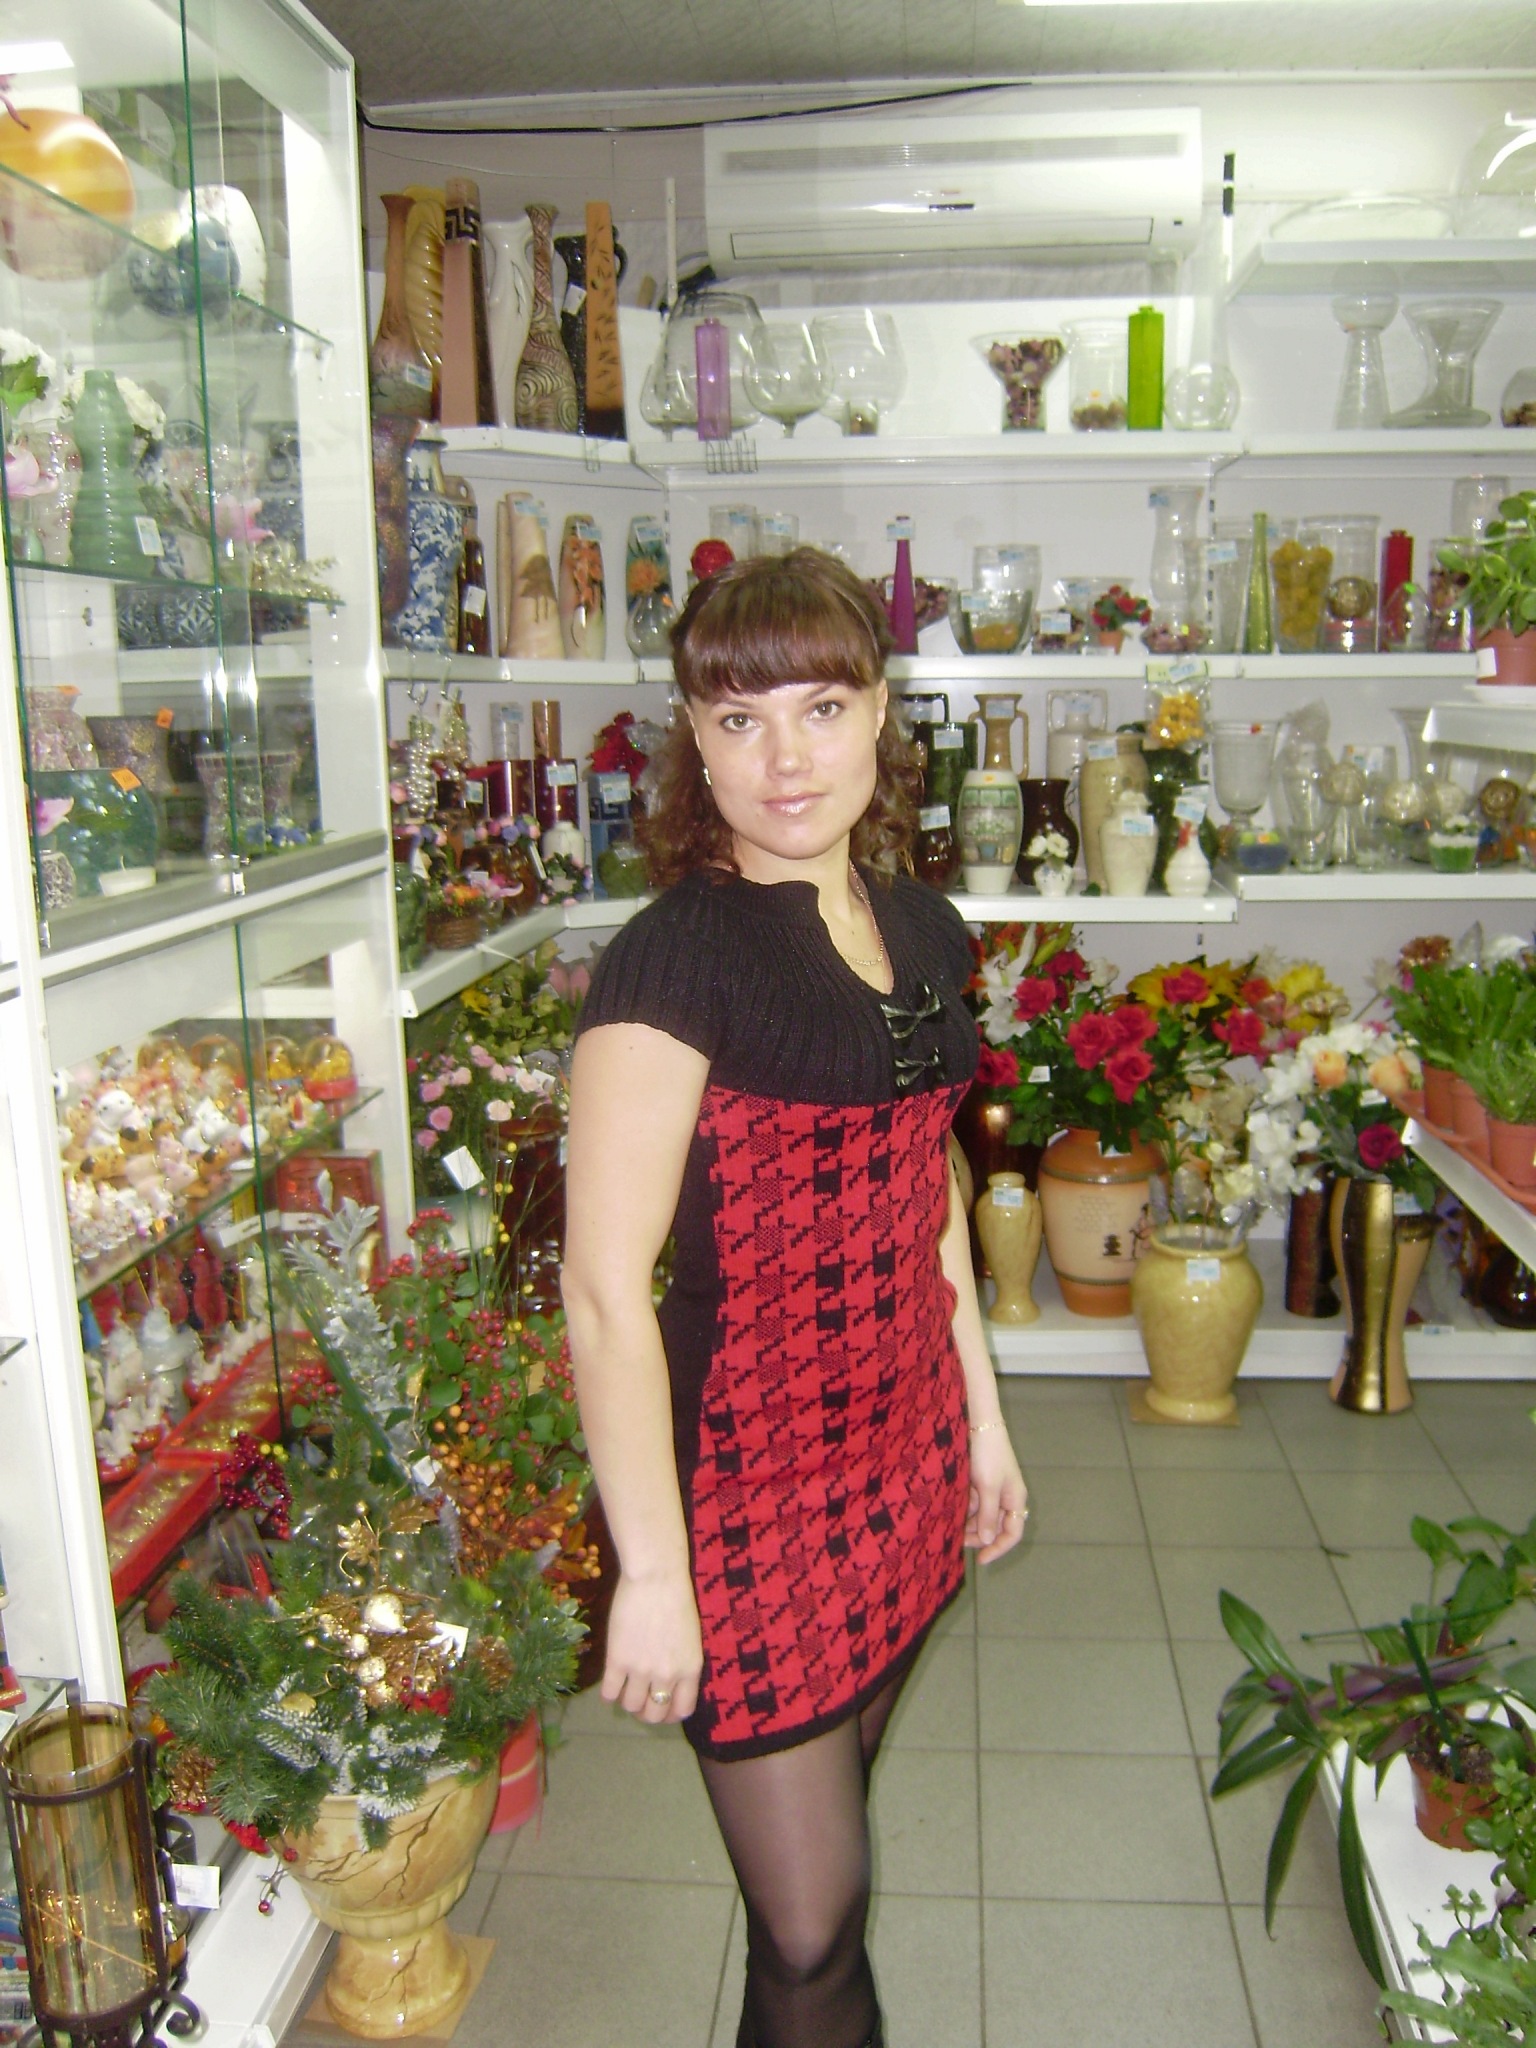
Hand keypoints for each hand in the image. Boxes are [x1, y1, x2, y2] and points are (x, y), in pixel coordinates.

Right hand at [600, 1568, 703, 1724]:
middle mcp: (668, 1675)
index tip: (661, 1706)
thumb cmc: (677, 1598)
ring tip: (625, 1687)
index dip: (669, 1713)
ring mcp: (641, 1670)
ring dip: (627, 1700)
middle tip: (640, 1699)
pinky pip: (609, 1693)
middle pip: (654, 1715)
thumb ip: (682, 1664)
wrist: (656, 1576)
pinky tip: (611, 1681)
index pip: (682, 1710)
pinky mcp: (618, 1660)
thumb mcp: (691, 1638)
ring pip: (630, 1706)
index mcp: (691, 1669)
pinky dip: (609, 1693)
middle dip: (646, 1712)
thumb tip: (670, 1683)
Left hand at [965, 1421, 1028, 1564]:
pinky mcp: (979, 1482)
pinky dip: (964, 1510)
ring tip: (951, 1528)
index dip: (998, 1549)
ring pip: (982, 1516)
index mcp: (1015, 1498)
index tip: (980, 1560)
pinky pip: (973, 1504)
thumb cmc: (988, 1454)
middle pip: (996, 1527)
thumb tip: (989, 1541)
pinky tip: (950, 1513)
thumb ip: (988, 1515)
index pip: (1013, 1533)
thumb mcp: (988, 1487)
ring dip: (969, 1524)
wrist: (978, 1423)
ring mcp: (993, 1489)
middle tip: (958, 1541)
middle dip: (979, 1537)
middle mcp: (1006, 1496)